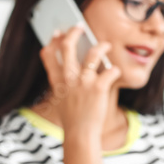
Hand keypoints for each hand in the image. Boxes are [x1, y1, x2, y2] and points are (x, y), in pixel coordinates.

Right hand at [37, 24, 121, 139]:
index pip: (48, 55)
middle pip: (68, 46)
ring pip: (93, 53)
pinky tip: (116, 72)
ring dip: (102, 47)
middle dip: (74, 32)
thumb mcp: (62, 100)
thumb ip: (65, 83)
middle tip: (80, 27)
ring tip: (106, 45)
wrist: (80, 135)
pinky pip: (111, 71)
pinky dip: (115, 70)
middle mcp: (68, 78)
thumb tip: (74, 67)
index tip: (57, 33)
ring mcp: (83, 82)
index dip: (52, 41)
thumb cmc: (73, 119)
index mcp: (57, 81)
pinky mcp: (98, 87)